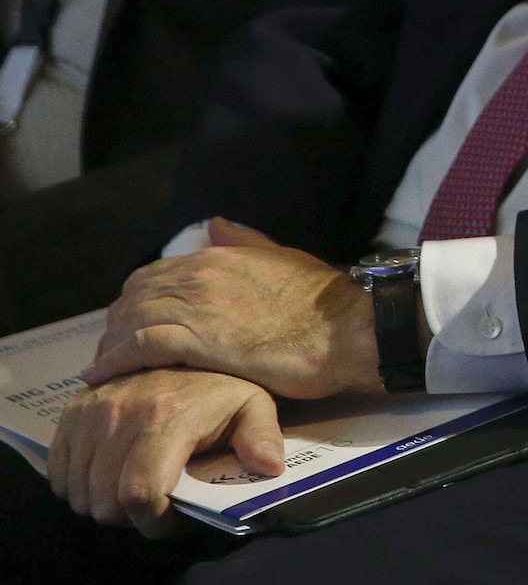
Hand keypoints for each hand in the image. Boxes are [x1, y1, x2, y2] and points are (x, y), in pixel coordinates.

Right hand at [48, 368, 282, 537]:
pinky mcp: (73, 410)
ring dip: (103, 502)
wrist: (188, 345)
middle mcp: (121, 413)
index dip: (154, 521)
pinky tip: (107, 476)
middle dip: (130, 516)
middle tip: (154, 504)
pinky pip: (58, 472)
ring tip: (133, 488)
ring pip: (79, 492)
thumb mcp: (253, 406)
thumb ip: (262, 437)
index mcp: (166, 417)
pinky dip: (77, 485)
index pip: (140, 494)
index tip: (171, 519)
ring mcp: (92, 410)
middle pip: (105, 501)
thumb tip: (269, 467)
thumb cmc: (222, 385)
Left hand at [84, 217, 379, 398]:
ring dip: (112, 344)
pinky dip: (115, 360)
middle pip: (135, 296)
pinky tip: (104, 375)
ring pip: (131, 320)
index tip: (133, 324)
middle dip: (119, 323)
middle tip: (114, 350)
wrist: (348, 330)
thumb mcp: (284, 259)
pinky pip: (139, 347)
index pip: (156, 274)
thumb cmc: (324, 303)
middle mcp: (201, 276)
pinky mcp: (199, 342)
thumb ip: (245, 244)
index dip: (138, 301)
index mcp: (221, 256)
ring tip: (105, 368)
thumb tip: (216, 226)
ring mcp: (198, 307)